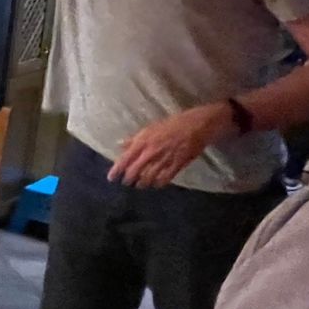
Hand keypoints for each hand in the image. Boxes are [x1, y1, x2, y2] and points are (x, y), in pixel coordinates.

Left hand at [109, 103, 231, 187]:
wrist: (197, 124)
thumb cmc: (173, 123)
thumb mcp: (150, 127)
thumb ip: (134, 138)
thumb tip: (119, 144)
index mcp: (143, 140)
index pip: (125, 158)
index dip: (117, 170)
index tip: (111, 178)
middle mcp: (152, 151)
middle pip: (135, 171)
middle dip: (129, 179)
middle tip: (127, 183)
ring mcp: (165, 159)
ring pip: (149, 177)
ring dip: (143, 183)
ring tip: (140, 185)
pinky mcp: (178, 164)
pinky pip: (165, 178)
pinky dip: (159, 183)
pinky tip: (156, 184)